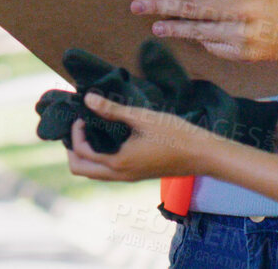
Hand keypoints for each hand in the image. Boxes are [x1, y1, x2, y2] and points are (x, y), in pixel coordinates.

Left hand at [65, 93, 217, 181]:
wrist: (203, 154)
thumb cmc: (176, 134)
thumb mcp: (142, 118)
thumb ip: (113, 109)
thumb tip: (88, 99)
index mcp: (119, 163)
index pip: (82, 153)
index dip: (76, 133)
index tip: (83, 114)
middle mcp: (120, 175)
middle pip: (82, 171)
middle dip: (73, 149)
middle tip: (79, 126)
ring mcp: (129, 177)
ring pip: (95, 173)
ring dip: (86, 154)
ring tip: (91, 129)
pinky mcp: (137, 174)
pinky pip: (108, 171)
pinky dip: (99, 157)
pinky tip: (108, 136)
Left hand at [130, 0, 277, 62]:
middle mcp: (245, 9)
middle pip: (196, 8)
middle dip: (163, 7)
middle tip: (139, 6)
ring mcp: (245, 34)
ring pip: (199, 32)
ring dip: (173, 28)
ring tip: (155, 26)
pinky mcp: (245, 54)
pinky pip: (213, 47)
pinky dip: (201, 41)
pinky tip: (189, 36)